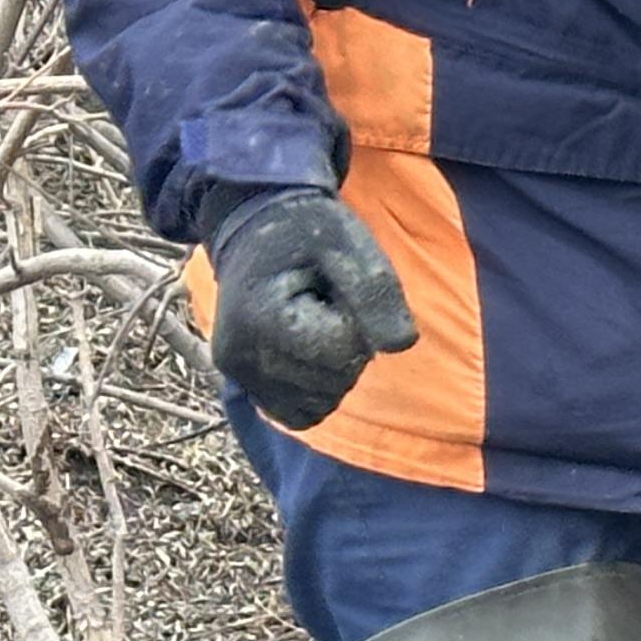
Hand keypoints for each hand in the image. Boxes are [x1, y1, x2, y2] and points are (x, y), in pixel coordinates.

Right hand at [209, 186, 416, 428]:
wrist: (255, 227)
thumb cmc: (307, 231)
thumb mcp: (348, 244)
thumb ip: (376, 292)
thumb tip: (402, 345)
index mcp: (259, 317)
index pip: (343, 354)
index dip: (358, 323)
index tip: (336, 288)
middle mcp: (239, 355)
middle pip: (333, 381)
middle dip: (347, 345)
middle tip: (324, 301)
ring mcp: (238, 374)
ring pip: (321, 402)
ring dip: (334, 367)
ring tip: (312, 319)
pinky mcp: (245, 384)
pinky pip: (300, 413)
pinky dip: (318, 388)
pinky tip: (308, 347)